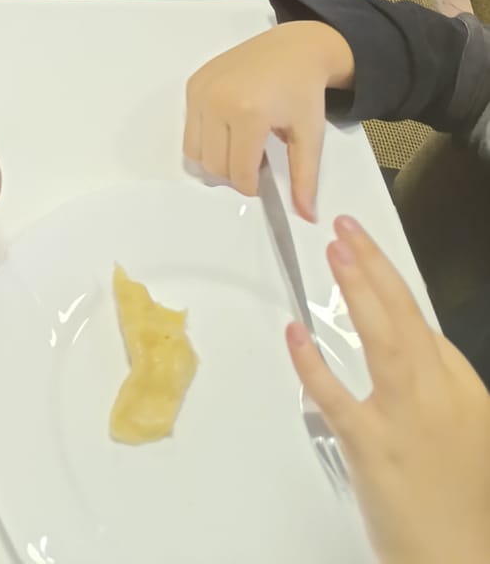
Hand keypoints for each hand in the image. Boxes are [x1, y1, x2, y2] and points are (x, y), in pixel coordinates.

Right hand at [182, 21, 352, 220]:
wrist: (292, 48)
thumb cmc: (303, 92)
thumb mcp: (310, 135)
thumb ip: (305, 179)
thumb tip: (307, 217)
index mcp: (248, 113)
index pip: (237, 173)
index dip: (252, 186)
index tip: (265, 176)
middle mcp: (217, 100)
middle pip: (212, 166)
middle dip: (232, 174)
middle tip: (254, 159)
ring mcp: (201, 90)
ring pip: (193, 151)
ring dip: (215, 158)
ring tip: (239, 145)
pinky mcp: (193, 84)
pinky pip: (189, 127)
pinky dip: (205, 138)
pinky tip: (229, 126)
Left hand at [289, 217, 489, 563]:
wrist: (463, 562)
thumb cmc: (463, 505)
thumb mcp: (466, 434)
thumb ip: (435, 390)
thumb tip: (407, 351)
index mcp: (463, 393)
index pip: (425, 326)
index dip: (392, 285)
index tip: (368, 254)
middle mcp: (438, 399)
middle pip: (406, 319)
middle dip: (375, 268)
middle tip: (347, 230)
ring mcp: (405, 422)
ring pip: (382, 341)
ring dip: (358, 290)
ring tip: (335, 252)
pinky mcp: (372, 450)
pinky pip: (337, 397)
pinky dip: (313, 362)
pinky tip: (294, 334)